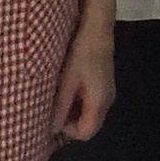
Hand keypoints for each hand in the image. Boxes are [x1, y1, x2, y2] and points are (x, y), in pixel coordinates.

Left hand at [53, 20, 114, 140]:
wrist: (97, 27)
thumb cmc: (81, 53)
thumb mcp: (67, 81)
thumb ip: (60, 108)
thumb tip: (51, 130)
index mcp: (99, 102)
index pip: (85, 133)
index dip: (67, 131)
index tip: (52, 118)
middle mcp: (108, 100)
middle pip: (89, 125)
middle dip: (69, 122)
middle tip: (52, 110)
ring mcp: (108, 91)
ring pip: (89, 113)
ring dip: (73, 111)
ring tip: (57, 98)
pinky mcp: (105, 82)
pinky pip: (91, 102)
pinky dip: (78, 102)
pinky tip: (67, 88)